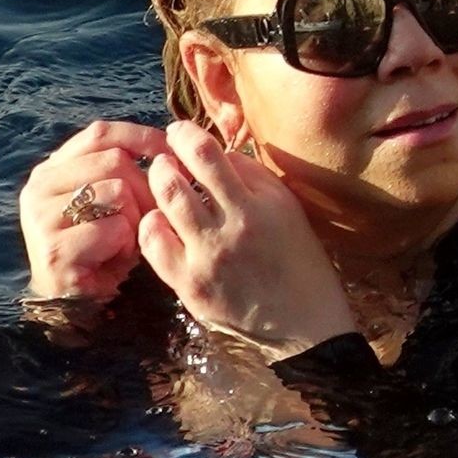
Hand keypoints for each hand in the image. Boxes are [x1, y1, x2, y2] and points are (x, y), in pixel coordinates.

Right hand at [19, 118, 170, 301]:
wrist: (77, 303)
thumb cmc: (103, 248)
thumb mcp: (114, 201)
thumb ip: (127, 171)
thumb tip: (172, 151)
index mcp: (52, 168)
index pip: (100, 133)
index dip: (141, 137)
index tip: (173, 151)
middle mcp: (39, 185)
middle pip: (114, 161)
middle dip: (146, 187)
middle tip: (154, 216)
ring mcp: (41, 217)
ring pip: (116, 192)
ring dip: (135, 220)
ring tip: (124, 242)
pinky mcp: (53, 249)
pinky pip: (113, 229)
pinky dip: (125, 246)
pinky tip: (114, 260)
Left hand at [137, 120, 355, 359]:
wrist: (304, 325)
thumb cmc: (299, 261)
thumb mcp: (288, 209)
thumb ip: (253, 176)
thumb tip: (217, 152)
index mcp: (260, 206)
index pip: (207, 154)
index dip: (184, 135)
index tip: (179, 132)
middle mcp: (231, 230)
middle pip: (174, 180)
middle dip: (163, 162)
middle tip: (165, 159)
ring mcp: (207, 261)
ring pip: (162, 207)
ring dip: (156, 188)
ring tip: (162, 185)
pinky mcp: (191, 287)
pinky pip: (154, 245)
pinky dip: (152, 225)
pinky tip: (162, 223)